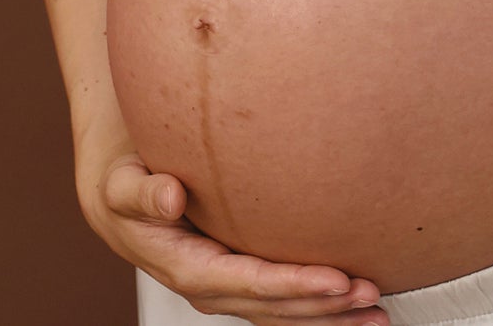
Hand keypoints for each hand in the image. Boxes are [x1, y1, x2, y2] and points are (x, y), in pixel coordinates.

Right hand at [78, 148, 389, 325]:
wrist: (115, 192)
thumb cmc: (120, 179)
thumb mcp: (120, 183)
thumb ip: (141, 192)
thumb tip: (170, 197)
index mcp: (185, 266)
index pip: (249, 283)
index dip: (294, 286)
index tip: (337, 280)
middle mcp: (209, 286)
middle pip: (274, 306)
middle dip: (324, 307)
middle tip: (370, 293)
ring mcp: (226, 286)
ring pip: (283, 312)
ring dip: (329, 316)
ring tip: (377, 312)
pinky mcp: (238, 276)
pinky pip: (280, 300)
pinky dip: (317, 307)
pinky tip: (353, 305)